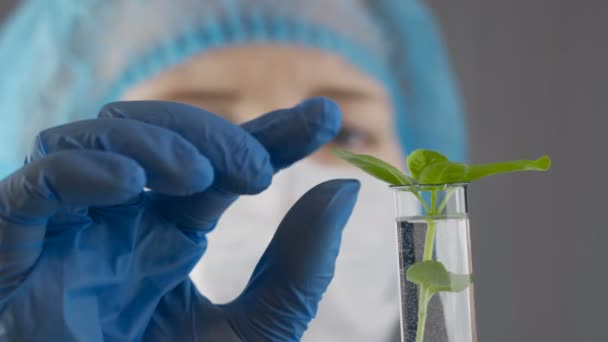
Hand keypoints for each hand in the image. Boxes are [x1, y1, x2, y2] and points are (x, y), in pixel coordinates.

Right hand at [0, 98, 359, 340]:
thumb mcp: (259, 329)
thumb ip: (299, 267)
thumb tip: (343, 190)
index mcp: (172, 232)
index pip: (219, 162)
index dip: (270, 132)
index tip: (323, 117)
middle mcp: (121, 220)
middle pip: (153, 134)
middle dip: (207, 134)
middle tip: (255, 169)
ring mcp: (71, 234)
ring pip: (93, 140)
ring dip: (149, 141)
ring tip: (196, 177)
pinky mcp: (19, 259)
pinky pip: (29, 191)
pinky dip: (76, 171)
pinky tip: (129, 184)